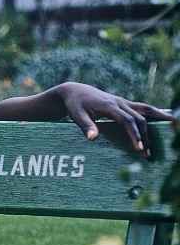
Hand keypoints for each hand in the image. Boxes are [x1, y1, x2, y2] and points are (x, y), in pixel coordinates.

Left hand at [58, 82, 174, 157]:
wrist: (75, 91)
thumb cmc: (75, 105)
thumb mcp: (76, 115)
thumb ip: (85, 126)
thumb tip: (93, 138)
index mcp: (109, 106)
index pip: (127, 121)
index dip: (134, 134)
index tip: (139, 148)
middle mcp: (119, 102)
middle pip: (138, 118)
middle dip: (144, 135)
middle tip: (147, 153)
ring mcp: (123, 102)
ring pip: (145, 110)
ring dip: (157, 120)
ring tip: (172, 129)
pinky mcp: (124, 103)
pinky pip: (142, 107)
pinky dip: (154, 113)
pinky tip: (165, 118)